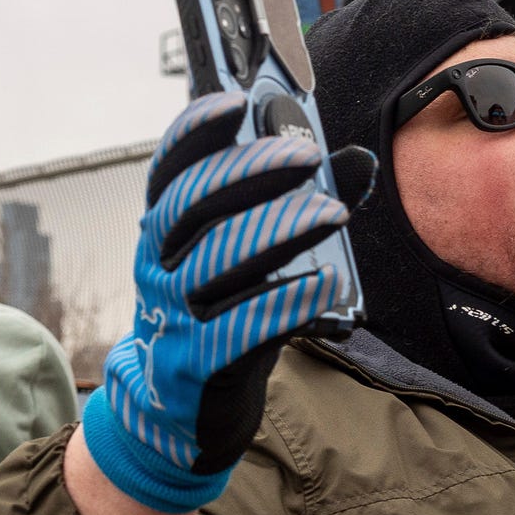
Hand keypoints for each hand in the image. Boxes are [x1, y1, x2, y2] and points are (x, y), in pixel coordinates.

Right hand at [81, 92, 376, 512]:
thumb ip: (294, 207)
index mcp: (164, 232)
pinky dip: (286, 302)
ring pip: (217, 262)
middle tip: (304, 157)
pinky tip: (326, 283)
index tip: (234, 102)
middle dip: (249, 172)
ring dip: (276, 231)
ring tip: (331, 214)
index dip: (194, 132)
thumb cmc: (220, 317)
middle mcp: (159, 267)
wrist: (175, 412)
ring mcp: (173, 317)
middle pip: (193, 208)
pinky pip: (241, 328)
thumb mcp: (246, 261)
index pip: (169, 170)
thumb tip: (355, 161)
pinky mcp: (197, 365)